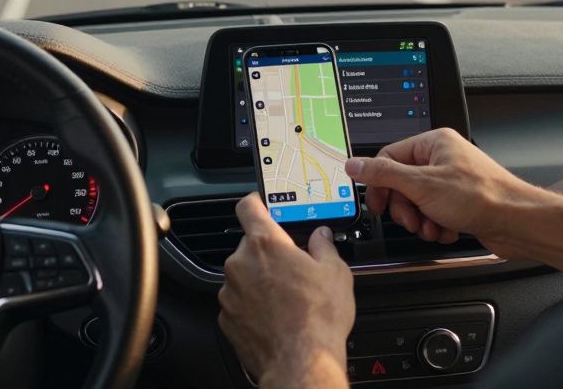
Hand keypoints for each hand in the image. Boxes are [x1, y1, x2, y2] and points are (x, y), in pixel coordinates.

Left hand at [218, 194, 354, 387]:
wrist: (301, 361)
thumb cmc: (318, 317)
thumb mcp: (335, 273)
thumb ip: (324, 247)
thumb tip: (321, 237)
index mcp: (266, 244)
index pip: (249, 207)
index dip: (256, 202)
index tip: (262, 204)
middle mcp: (241, 264)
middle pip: (250, 245)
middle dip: (268, 252)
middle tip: (292, 266)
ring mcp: (230, 292)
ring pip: (243, 275)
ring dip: (259, 279)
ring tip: (286, 297)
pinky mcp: (227, 317)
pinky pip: (238, 301)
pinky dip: (252, 304)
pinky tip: (275, 315)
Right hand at [344, 128, 544, 258]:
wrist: (516, 222)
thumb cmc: (481, 197)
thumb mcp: (422, 185)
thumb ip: (384, 174)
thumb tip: (355, 165)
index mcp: (434, 143)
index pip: (390, 157)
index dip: (380, 183)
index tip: (378, 204)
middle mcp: (443, 158)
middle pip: (403, 183)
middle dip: (405, 208)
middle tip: (411, 219)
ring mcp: (452, 181)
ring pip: (418, 202)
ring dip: (421, 220)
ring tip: (433, 227)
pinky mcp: (460, 202)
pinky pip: (435, 214)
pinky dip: (437, 226)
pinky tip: (448, 230)